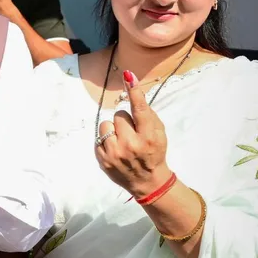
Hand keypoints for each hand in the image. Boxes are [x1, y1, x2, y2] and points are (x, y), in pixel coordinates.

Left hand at [95, 71, 172, 197]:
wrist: (147, 182)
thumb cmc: (154, 152)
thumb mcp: (159, 134)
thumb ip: (147, 114)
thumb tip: (134, 91)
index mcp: (148, 137)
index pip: (140, 110)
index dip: (134, 92)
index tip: (128, 75)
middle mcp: (131, 145)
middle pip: (119, 115)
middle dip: (124, 121)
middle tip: (132, 133)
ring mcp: (115, 154)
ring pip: (106, 124)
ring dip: (112, 130)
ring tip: (121, 141)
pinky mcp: (103, 160)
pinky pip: (98, 137)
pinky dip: (106, 141)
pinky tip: (116, 150)